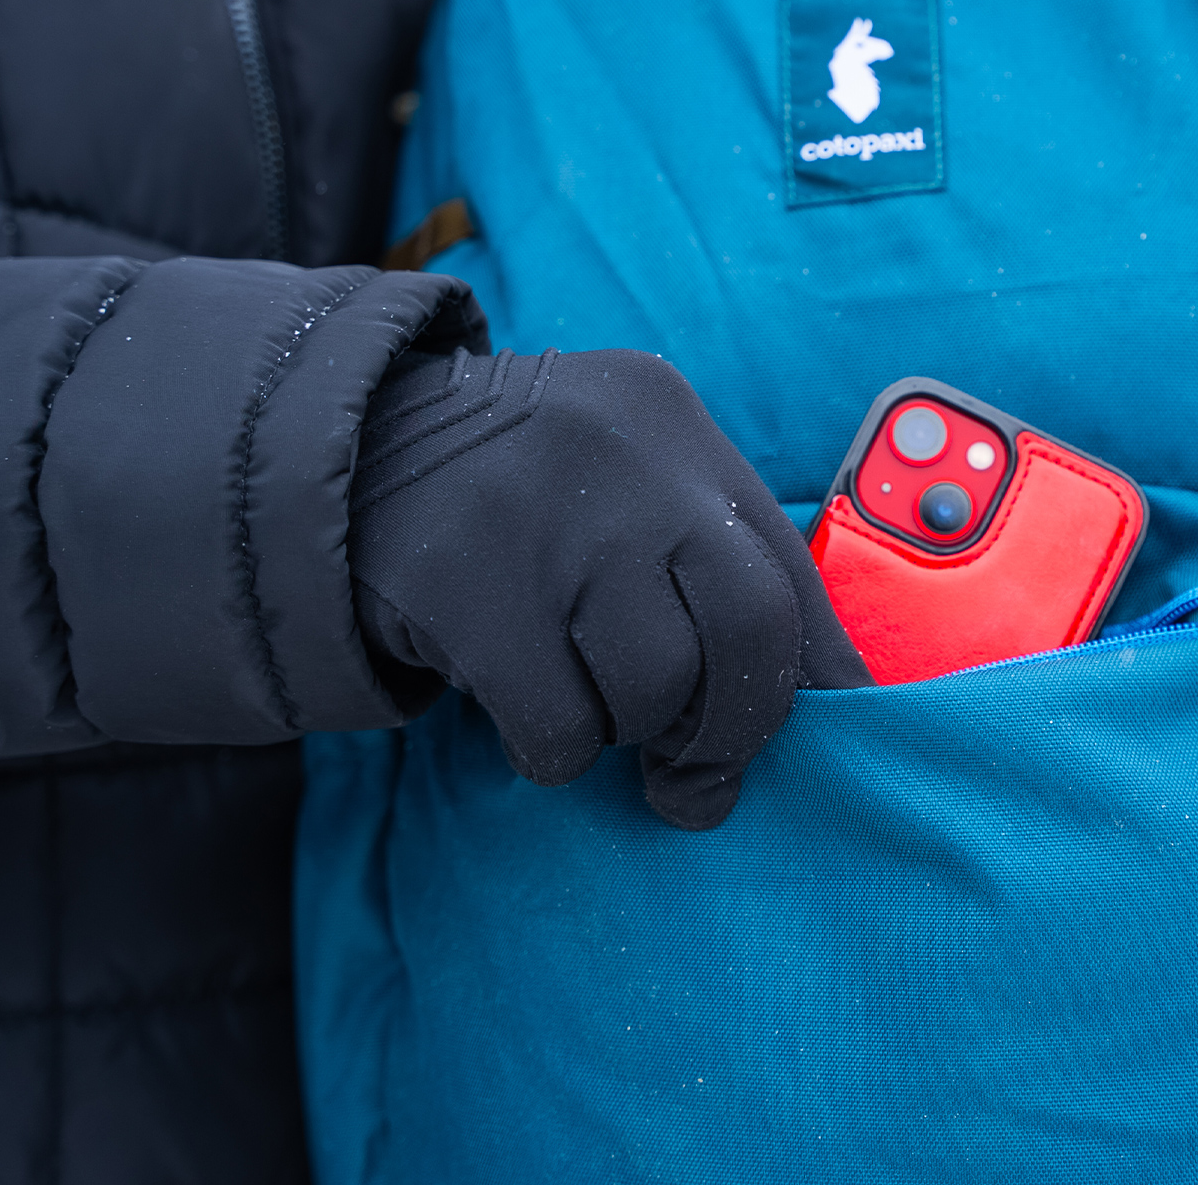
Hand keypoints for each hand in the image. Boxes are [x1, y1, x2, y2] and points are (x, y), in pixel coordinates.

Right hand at [348, 347, 868, 828]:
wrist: (352, 455)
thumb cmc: (532, 498)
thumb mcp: (639, 495)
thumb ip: (732, 575)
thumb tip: (845, 698)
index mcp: (682, 430)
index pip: (790, 575)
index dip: (808, 678)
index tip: (805, 738)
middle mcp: (627, 457)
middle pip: (746, 630)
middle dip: (734, 725)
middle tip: (695, 767)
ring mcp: (544, 514)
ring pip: (650, 689)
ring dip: (623, 728)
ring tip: (579, 692)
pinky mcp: (462, 580)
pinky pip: (557, 727)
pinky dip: (552, 747)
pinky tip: (519, 698)